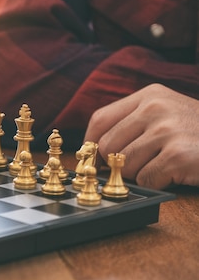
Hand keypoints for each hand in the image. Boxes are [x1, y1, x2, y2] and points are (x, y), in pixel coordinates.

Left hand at [84, 83, 198, 188]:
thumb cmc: (197, 133)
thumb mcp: (166, 114)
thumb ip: (132, 123)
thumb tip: (92, 151)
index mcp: (149, 96)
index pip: (100, 119)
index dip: (91, 143)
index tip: (94, 158)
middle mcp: (156, 108)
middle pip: (107, 146)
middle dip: (118, 163)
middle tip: (141, 164)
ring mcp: (167, 130)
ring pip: (124, 165)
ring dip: (140, 174)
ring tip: (163, 164)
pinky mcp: (178, 155)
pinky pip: (146, 179)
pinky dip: (157, 183)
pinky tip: (175, 172)